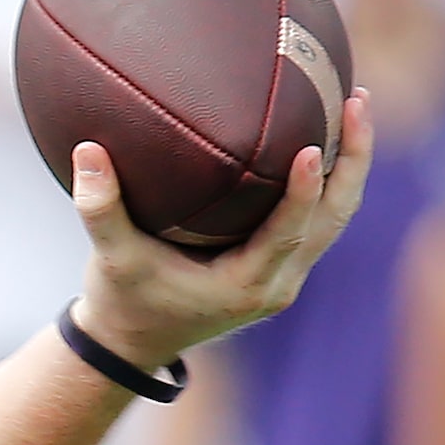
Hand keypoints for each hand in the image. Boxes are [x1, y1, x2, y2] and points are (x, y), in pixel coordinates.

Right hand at [69, 90, 373, 371]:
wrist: (134, 342)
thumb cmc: (124, 301)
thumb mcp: (109, 258)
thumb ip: (99, 208)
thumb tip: (86, 149)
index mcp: (244, 286)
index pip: (288, 233)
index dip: (303, 191)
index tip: (311, 147)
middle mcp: (277, 284)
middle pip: (333, 217)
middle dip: (352, 160)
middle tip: (357, 101)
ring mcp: (285, 276)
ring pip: (335, 217)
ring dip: (350, 164)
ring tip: (356, 105)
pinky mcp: (282, 266)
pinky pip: (319, 218)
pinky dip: (328, 178)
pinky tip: (326, 132)